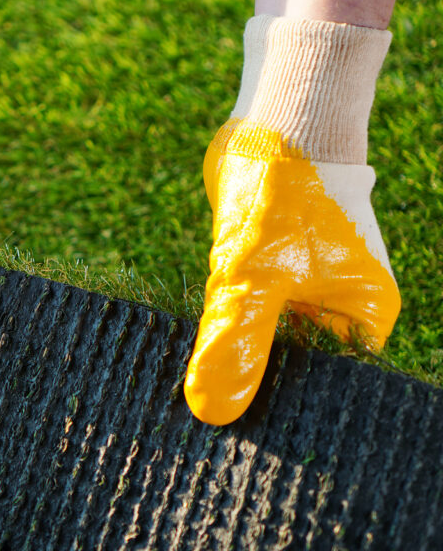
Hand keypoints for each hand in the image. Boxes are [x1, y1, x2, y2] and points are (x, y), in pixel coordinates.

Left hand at [185, 120, 400, 424]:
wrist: (278, 118)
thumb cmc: (284, 194)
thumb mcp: (252, 277)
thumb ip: (235, 342)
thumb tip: (212, 410)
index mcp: (362, 320)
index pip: (319, 389)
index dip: (273, 409)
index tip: (224, 433)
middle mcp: (342, 307)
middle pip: (290, 365)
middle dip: (247, 380)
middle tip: (195, 409)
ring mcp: (310, 285)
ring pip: (265, 335)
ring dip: (231, 349)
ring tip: (188, 382)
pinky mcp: (276, 265)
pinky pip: (249, 306)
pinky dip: (225, 318)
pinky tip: (191, 340)